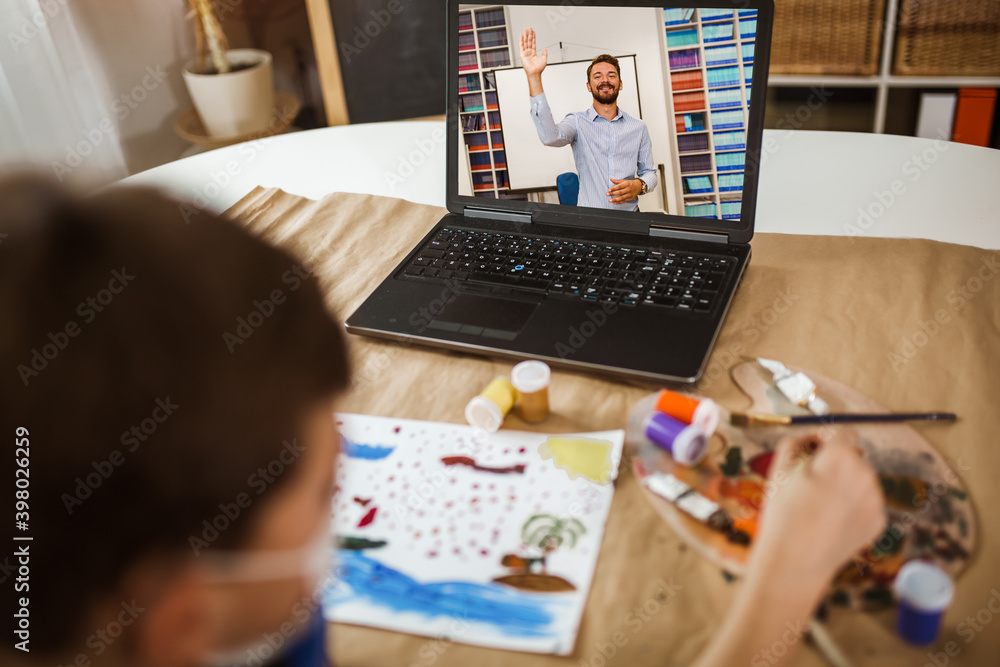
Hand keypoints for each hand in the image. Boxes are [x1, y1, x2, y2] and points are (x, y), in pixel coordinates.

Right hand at [519, 28, 546, 76]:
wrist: (535, 73)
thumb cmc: (538, 69)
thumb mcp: (544, 59)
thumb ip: (544, 54)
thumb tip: (545, 49)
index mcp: (533, 53)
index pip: (533, 43)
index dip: (533, 37)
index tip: (533, 31)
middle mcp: (529, 52)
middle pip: (529, 41)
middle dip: (529, 34)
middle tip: (529, 28)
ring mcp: (525, 53)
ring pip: (525, 42)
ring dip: (525, 36)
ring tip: (526, 29)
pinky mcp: (522, 55)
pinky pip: (521, 46)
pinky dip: (521, 41)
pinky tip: (521, 36)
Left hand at [607, 178, 641, 204]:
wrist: (639, 186)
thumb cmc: (631, 183)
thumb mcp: (625, 181)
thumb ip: (617, 181)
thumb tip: (611, 179)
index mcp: (627, 184)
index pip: (619, 186)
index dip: (614, 188)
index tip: (609, 190)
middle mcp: (628, 189)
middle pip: (620, 192)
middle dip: (613, 193)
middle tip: (607, 194)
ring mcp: (629, 194)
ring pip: (622, 197)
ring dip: (615, 199)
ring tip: (610, 200)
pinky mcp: (630, 198)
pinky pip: (624, 201)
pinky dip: (619, 202)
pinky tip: (614, 203)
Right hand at [750, 432, 885, 590]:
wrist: (796, 562)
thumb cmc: (783, 512)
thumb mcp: (779, 468)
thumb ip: (798, 442)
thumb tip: (814, 438)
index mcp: (840, 457)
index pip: (843, 432)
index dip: (827, 439)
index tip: (815, 451)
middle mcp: (866, 474)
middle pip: (853, 458)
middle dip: (836, 465)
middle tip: (811, 486)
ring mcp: (876, 500)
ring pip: (861, 481)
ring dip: (846, 486)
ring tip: (821, 507)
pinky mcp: (879, 522)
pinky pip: (866, 504)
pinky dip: (852, 508)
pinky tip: (832, 522)